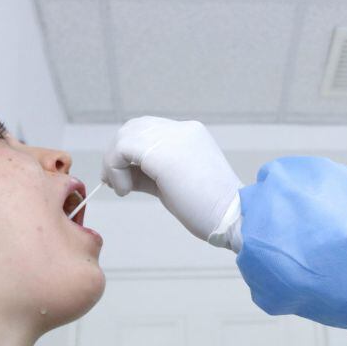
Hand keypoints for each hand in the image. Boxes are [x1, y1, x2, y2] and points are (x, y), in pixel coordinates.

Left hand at [102, 117, 243, 246]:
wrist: (233, 217)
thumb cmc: (209, 210)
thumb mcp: (173, 185)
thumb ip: (149, 175)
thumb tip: (121, 176)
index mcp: (190, 134)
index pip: (148, 130)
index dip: (129, 152)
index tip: (122, 178)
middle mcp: (181, 130)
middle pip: (133, 128)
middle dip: (117, 155)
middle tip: (115, 183)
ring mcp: (172, 137)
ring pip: (125, 136)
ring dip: (114, 163)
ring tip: (120, 188)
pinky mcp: (161, 152)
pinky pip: (122, 151)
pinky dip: (115, 170)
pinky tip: (124, 190)